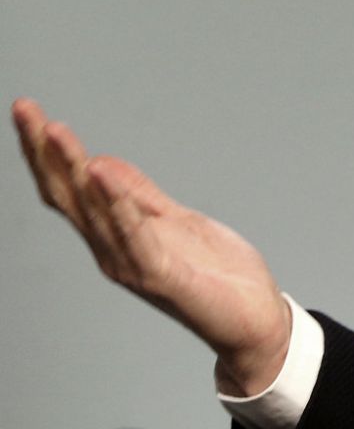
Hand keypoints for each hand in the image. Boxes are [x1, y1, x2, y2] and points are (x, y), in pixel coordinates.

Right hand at [13, 97, 293, 395]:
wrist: (252, 319)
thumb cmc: (216, 275)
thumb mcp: (177, 220)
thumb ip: (140, 196)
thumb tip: (101, 164)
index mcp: (116, 234)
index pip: (71, 187)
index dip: (48, 152)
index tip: (30, 112)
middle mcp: (112, 250)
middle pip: (68, 195)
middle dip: (43, 152)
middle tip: (24, 110)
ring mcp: (131, 264)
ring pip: (91, 210)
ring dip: (72, 168)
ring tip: (54, 131)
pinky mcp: (160, 275)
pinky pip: (133, 234)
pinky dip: (117, 203)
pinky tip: (102, 176)